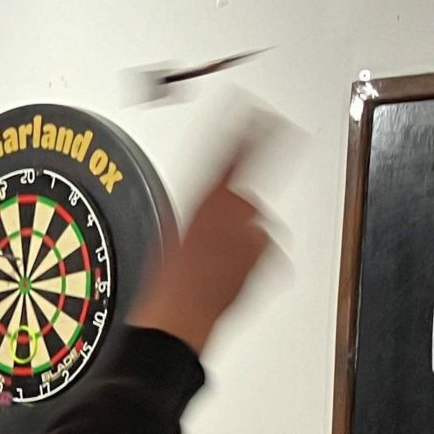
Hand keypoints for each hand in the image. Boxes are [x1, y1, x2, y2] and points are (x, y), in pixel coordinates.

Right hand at [130, 132, 276, 354]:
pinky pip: (264, 250)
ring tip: (217, 263)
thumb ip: (201, 210)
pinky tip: (230, 275)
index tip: (260, 111)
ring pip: (257, 226)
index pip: (233, 149)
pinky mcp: (267, 257)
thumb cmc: (166, 285)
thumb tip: (214, 209)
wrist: (178, 322)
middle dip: (238, 210)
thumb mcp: (171, 231)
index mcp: (204, 196)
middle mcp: (234, 212)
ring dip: (244, 239)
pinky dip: (253, 260)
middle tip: (217, 235)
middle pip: (247, 195)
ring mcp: (254, 235)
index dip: (249, 127)